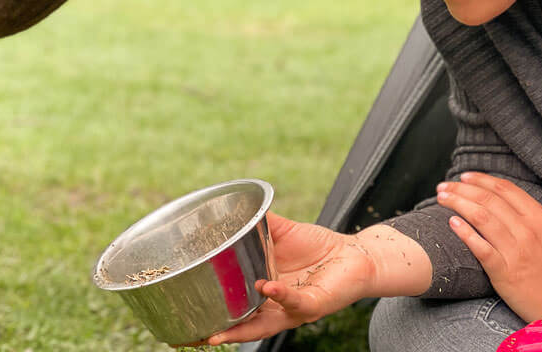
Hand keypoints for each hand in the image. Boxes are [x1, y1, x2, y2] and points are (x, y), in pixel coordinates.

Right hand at [204, 213, 377, 344]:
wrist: (354, 254)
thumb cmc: (318, 247)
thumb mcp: (283, 233)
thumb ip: (261, 224)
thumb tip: (236, 205)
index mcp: (264, 292)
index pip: (235, 310)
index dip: (214, 318)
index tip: (188, 322)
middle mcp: (275, 307)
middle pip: (243, 328)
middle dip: (221, 334)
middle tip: (196, 336)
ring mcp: (292, 309)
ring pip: (264, 325)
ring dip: (243, 326)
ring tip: (220, 327)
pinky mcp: (312, 305)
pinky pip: (294, 303)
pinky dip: (279, 296)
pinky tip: (266, 287)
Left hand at [436, 172, 541, 322]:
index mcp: (541, 218)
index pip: (505, 189)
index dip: (482, 179)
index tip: (465, 176)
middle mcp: (526, 230)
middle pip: (488, 199)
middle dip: (462, 188)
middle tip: (444, 185)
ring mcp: (515, 250)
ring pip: (480, 217)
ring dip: (457, 203)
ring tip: (441, 197)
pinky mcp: (504, 271)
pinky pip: (480, 247)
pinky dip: (464, 233)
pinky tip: (451, 222)